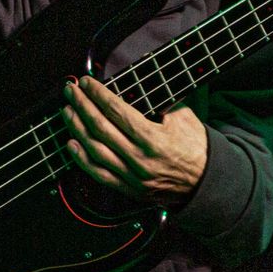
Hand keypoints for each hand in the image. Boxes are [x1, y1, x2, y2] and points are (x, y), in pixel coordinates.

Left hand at [60, 75, 207, 204]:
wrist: (205, 183)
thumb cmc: (194, 146)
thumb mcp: (183, 117)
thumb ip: (159, 101)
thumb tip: (136, 85)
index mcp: (154, 139)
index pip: (117, 112)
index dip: (99, 95)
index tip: (87, 82)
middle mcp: (140, 159)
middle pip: (101, 128)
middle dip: (82, 106)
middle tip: (71, 91)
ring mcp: (132, 177)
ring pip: (95, 150)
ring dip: (76, 128)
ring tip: (67, 111)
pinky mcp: (128, 188)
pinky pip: (98, 174)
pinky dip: (81, 159)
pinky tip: (71, 143)